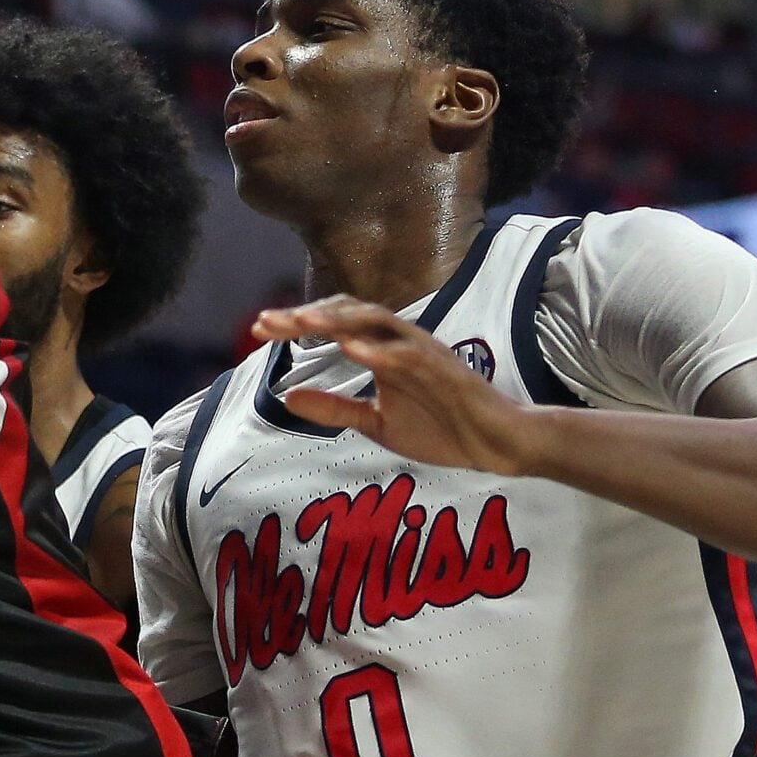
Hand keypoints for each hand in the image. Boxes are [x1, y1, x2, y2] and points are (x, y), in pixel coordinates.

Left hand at [251, 297, 547, 475]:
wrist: (496, 443)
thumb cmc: (441, 428)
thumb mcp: (375, 422)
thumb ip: (333, 408)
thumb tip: (287, 396)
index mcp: (383, 351)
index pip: (335, 324)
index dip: (297, 323)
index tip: (260, 329)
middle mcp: (400, 342)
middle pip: (349, 312)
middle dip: (306, 315)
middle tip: (266, 322)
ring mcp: (424, 352)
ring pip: (378, 321)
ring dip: (337, 319)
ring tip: (302, 322)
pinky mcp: (445, 370)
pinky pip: (411, 354)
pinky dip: (381, 349)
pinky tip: (353, 348)